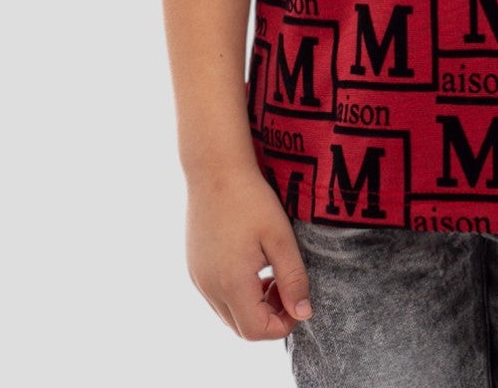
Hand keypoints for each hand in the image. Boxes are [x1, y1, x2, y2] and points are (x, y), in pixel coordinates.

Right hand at [183, 167, 314, 341]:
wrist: (215, 167)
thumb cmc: (251, 198)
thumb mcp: (280, 237)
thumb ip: (293, 279)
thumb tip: (303, 314)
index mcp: (231, 283)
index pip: (257, 331)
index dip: (283, 324)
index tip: (298, 300)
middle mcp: (209, 287)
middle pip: (241, 327)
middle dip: (269, 316)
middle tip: (285, 284)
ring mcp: (198, 278)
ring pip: (228, 313)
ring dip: (253, 305)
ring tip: (270, 272)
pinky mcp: (194, 267)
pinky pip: (216, 295)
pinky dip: (237, 292)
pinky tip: (251, 263)